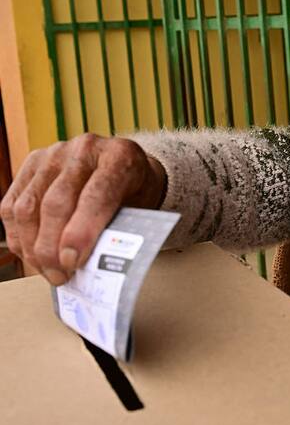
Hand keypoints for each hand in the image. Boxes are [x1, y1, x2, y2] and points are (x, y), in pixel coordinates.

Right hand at [0, 134, 166, 284]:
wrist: (124, 165)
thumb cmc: (135, 192)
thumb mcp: (141, 207)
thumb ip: (120, 230)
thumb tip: (92, 265)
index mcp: (120, 156)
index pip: (96, 195)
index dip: (81, 232)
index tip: (73, 262)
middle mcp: (85, 149)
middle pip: (56, 203)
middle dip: (53, 247)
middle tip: (60, 275)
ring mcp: (54, 153)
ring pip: (28, 207)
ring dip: (33, 247)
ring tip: (47, 271)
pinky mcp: (31, 163)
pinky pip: (12, 205)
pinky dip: (18, 236)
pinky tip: (31, 255)